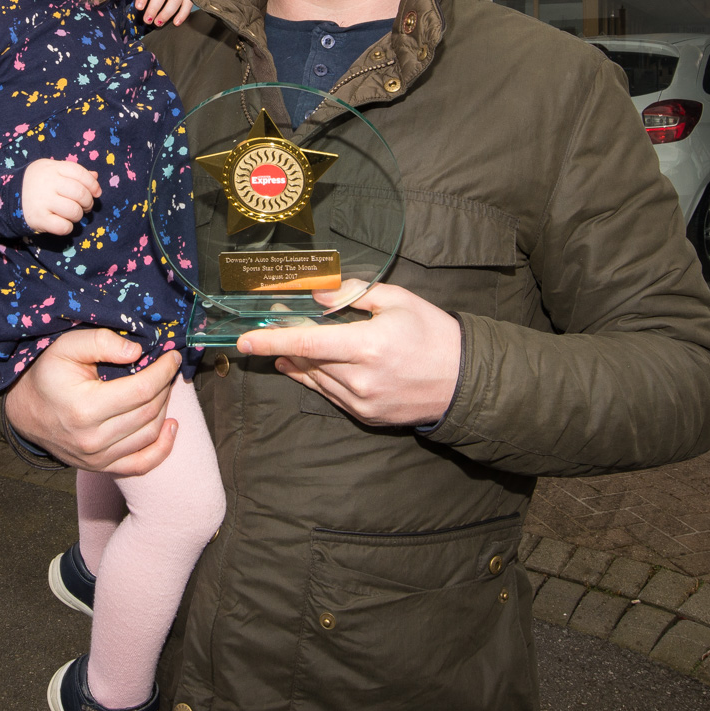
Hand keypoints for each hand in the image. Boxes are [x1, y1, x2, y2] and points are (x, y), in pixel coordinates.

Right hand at [3, 328, 182, 472]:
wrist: (25, 410)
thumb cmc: (48, 374)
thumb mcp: (67, 346)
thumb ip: (102, 341)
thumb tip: (137, 351)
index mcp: (85, 408)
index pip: (142, 390)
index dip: (163, 371)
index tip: (171, 356)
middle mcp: (92, 439)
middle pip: (149, 412)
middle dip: (165, 386)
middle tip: (167, 367)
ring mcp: (97, 458)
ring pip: (149, 434)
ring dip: (165, 408)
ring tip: (163, 387)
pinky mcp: (100, 467)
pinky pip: (141, 464)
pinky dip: (162, 448)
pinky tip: (171, 427)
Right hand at [22, 158, 100, 234]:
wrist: (8, 196)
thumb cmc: (38, 182)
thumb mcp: (53, 170)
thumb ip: (73, 173)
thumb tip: (95, 176)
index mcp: (52, 168)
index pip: (79, 173)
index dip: (92, 184)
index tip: (96, 192)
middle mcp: (47, 183)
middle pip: (80, 193)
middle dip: (88, 202)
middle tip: (86, 207)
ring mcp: (42, 201)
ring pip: (74, 211)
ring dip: (78, 215)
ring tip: (73, 214)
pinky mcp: (38, 218)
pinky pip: (63, 226)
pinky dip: (67, 227)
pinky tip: (63, 223)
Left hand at [236, 279, 461, 427]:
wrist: (464, 380)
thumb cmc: (432, 333)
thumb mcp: (398, 300)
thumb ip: (354, 294)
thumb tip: (319, 296)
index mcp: (368, 346)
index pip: (307, 342)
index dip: (272, 340)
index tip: (245, 340)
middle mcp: (361, 378)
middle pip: (307, 360)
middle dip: (285, 344)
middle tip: (273, 327)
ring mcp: (363, 402)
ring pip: (315, 379)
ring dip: (297, 362)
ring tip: (283, 350)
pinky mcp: (367, 416)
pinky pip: (330, 395)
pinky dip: (314, 379)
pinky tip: (302, 368)